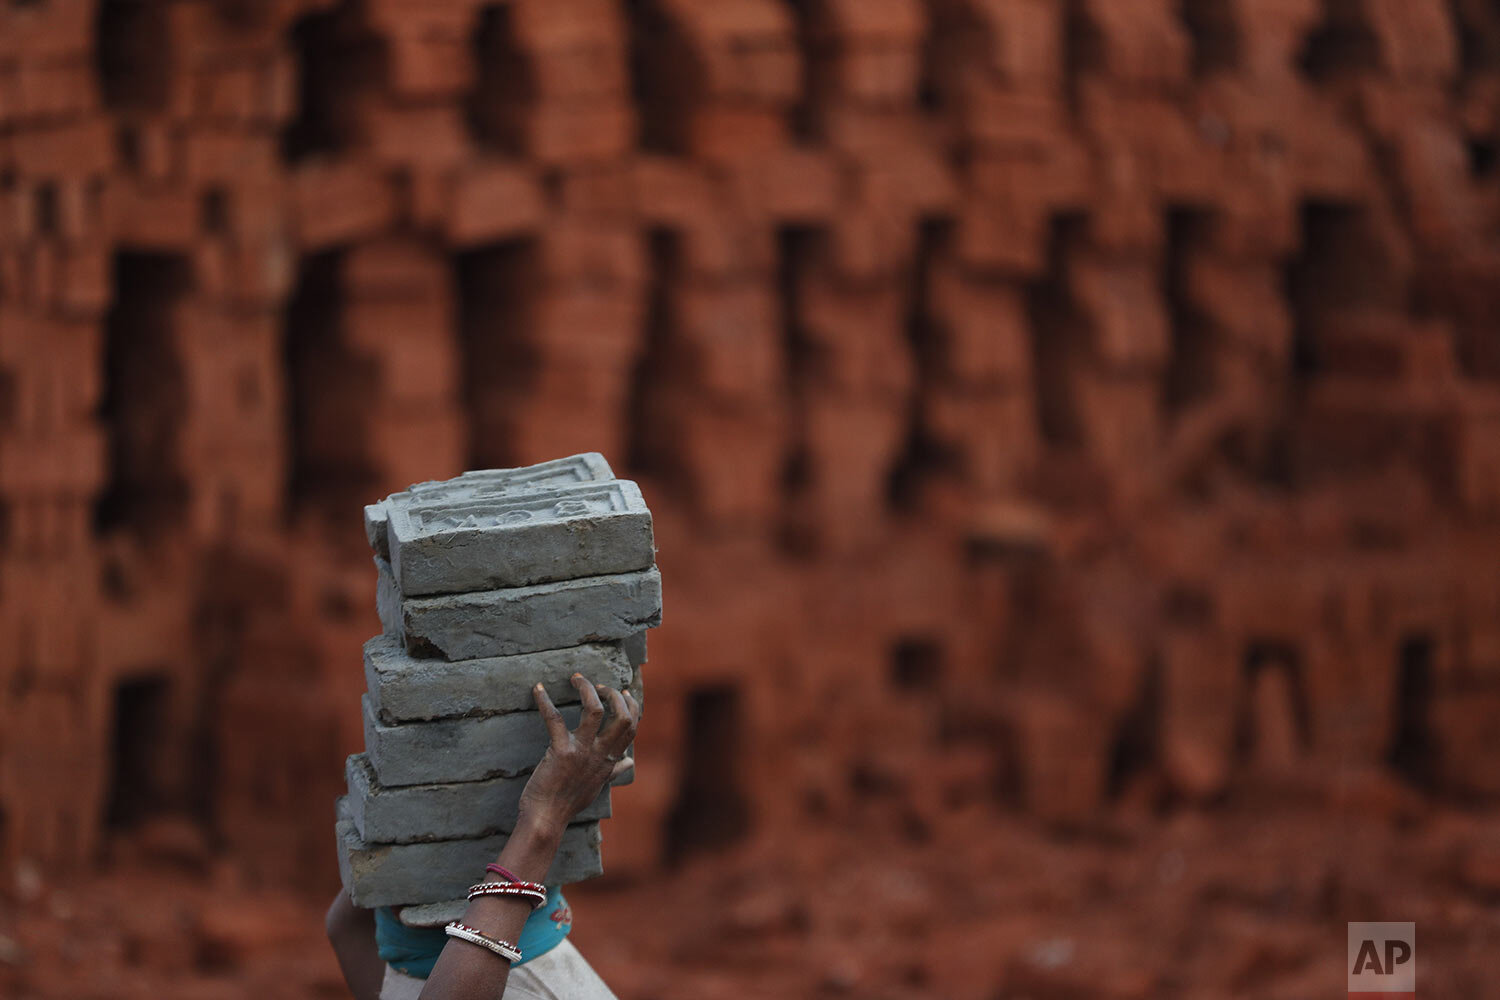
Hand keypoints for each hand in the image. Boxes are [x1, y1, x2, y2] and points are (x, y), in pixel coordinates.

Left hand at [517, 674, 638, 833]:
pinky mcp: (560, 751)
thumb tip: (631, 762)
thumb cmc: (568, 802)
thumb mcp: (598, 785)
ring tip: (577, 679)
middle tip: (599, 686)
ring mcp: (581, 752)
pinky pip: (554, 719)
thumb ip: (615, 770)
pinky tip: (538, 689)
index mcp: (609, 760)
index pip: (632, 728)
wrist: (546, 819)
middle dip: (613, 694)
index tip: (624, 692)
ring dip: (587, 689)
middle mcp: (600, 754)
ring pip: (594, 711)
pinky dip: (545, 701)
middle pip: (622, 716)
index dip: (632, 705)